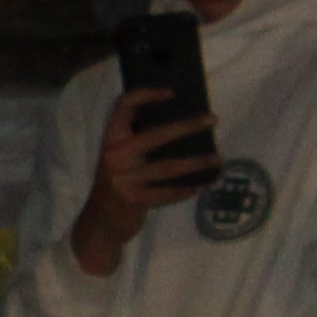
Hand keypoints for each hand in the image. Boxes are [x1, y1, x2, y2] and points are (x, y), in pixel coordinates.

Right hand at [73, 86, 216, 278]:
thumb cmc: (115, 185)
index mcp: (110, 140)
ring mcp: (125, 179)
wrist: (100, 224)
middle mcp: (115, 156)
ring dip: (197, 162)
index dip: (146, 95)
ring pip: (170, 166)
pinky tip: (202, 185)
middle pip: (157, 134)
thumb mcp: (119, 160)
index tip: (171, 93)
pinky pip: (169, 192)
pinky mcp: (135, 200)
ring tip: (216, 158)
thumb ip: (136, 143)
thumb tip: (178, 125)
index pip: (123, 106)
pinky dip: (187, 189)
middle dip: (188, 126)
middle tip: (212, 120)